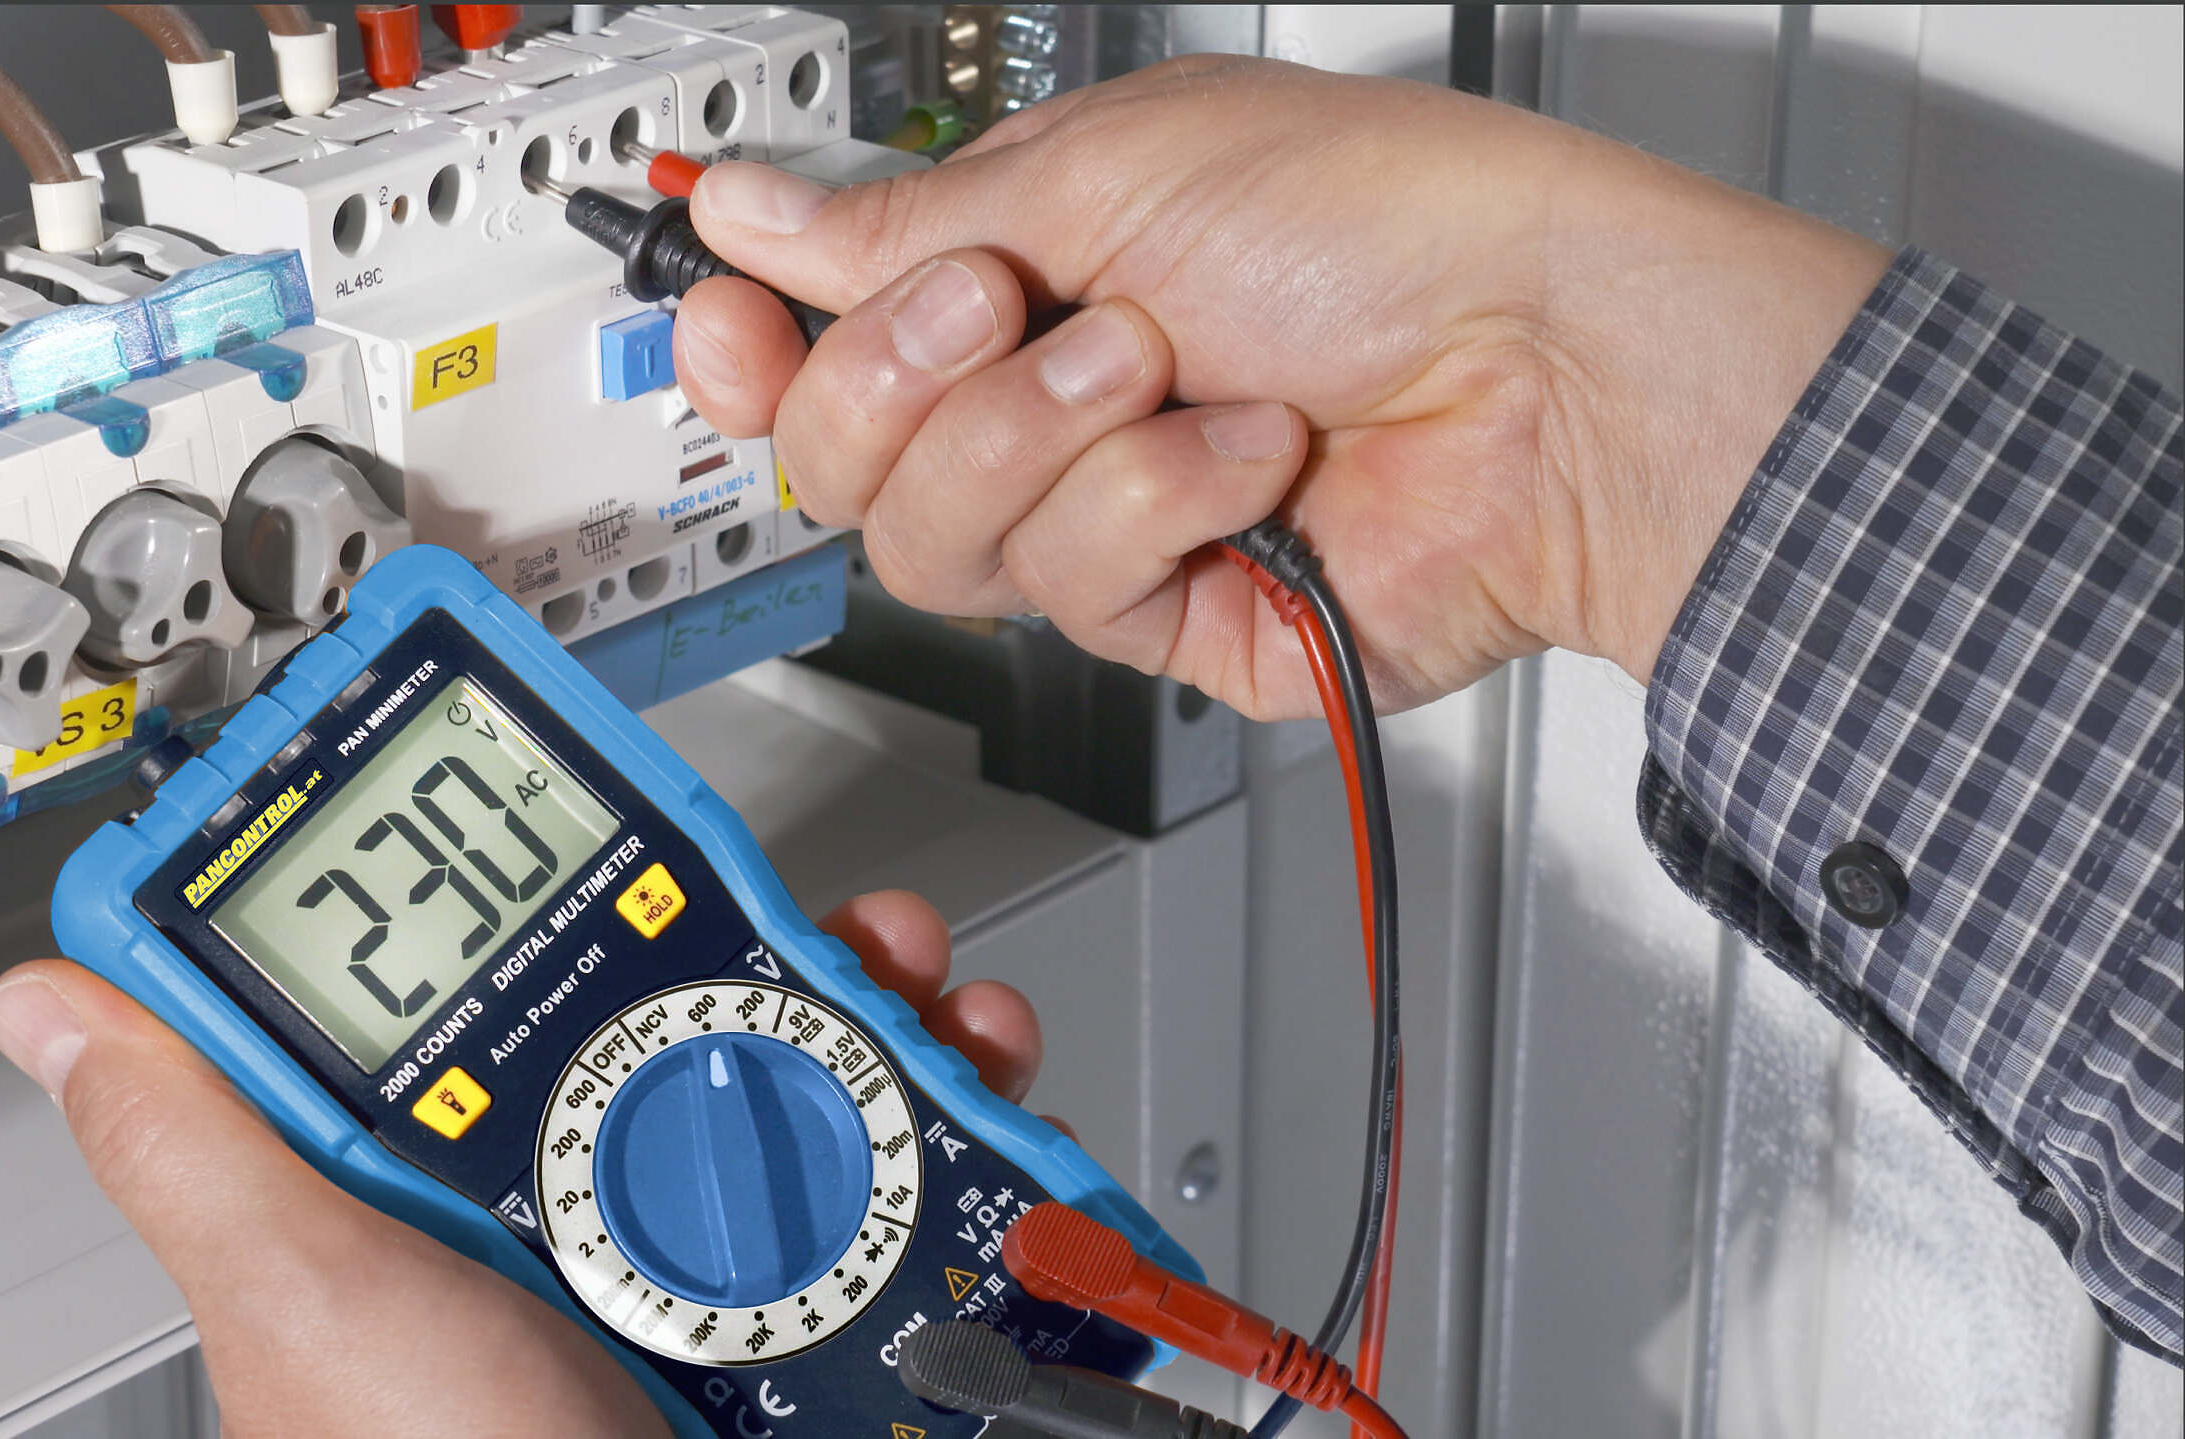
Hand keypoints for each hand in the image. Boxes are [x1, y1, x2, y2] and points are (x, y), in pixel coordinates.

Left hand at [0, 890, 1038, 1438]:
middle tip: (800, 912)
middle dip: (743, 930)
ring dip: (868, 999)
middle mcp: (552, 1208)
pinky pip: (881, 1163)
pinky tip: (970, 1076)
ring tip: (911, 985)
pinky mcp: (800, 1296)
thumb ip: (197, 1152)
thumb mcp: (318, 1308)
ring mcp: (682, 1254)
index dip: (501, 883)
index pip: (441, 991)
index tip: (562, 800)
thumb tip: (49, 1009)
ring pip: (783, 1065)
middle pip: (646, 1001)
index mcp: (413, 1197)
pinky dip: (947, 1102)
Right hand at [674, 56, 1890, 714]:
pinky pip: (1071, 590)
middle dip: (901, 379)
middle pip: (845, 463)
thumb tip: (752, 217)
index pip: (818, 345)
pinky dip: (1159, 500)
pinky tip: (1251, 452)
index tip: (732, 317)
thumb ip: (902, 226)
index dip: (752, 349)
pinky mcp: (1172, 616)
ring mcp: (1109, 514)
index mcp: (1022, 272)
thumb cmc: (1385, 222)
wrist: (1554, 360)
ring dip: (1042, 436)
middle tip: (999, 307)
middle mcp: (1049, 401)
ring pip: (939, 539)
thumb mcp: (1109, 172)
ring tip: (1163, 367)